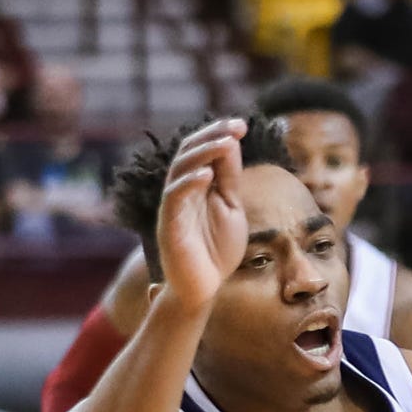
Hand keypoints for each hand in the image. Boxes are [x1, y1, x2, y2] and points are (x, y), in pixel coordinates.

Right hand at [153, 118, 249, 314]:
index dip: (219, 134)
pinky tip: (206, 175)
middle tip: (236, 126)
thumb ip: (229, 180)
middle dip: (212, 136)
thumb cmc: (217, 249)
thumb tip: (232, 144)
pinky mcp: (169, 224)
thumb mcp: (231, 208)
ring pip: (180, 169)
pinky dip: (189, 183)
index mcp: (196, 185)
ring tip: (226, 143)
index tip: (242, 124)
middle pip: (189, 152)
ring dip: (204, 153)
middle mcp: (181, 189)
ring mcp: (173, 206)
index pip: (203, 150)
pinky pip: (174, 197)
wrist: (204, 287)